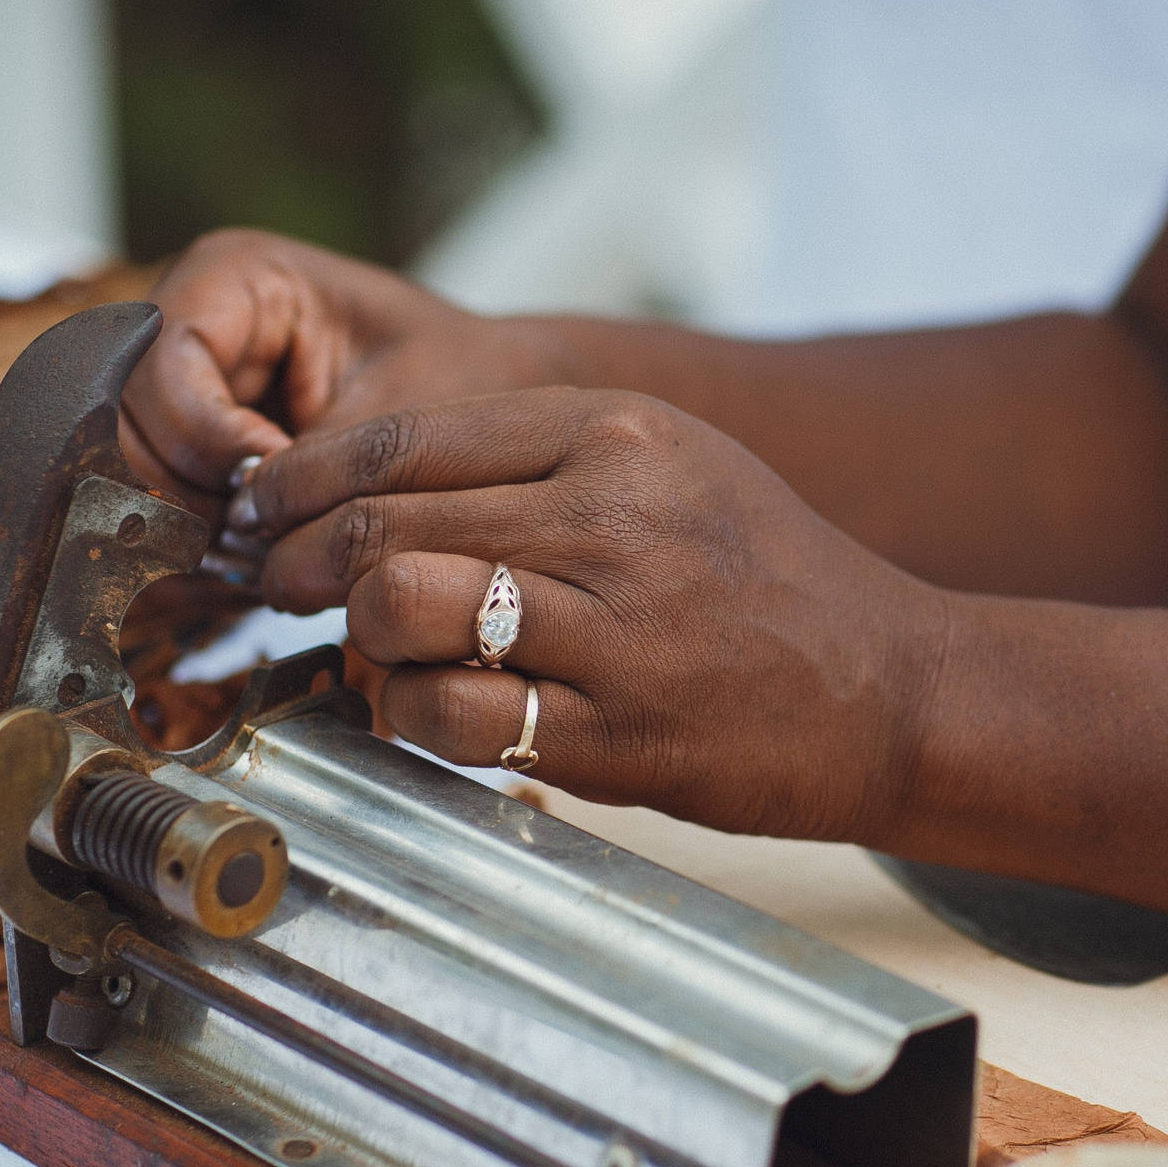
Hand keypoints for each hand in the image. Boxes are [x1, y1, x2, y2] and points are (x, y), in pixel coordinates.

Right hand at [117, 229, 583, 511]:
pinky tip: (247, 570)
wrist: (487, 400)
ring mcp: (176, 388)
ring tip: (267, 557)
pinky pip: (155, 505)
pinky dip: (195, 547)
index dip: (204, 435)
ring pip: (128, 473)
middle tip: (262, 541)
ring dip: (190, 528)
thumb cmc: (456, 380)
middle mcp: (187, 323)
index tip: (268, 481)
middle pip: (125, 421)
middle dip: (188, 492)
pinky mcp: (184, 448)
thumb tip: (246, 526)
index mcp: (233, 276)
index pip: (165, 361)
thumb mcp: (400, 411)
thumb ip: (321, 461)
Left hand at [233, 387, 952, 843]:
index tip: (271, 513)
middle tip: (288, 589)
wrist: (897, 686)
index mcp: (616, 432)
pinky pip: (455, 719)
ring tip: (370, 657)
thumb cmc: (766, 579)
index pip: (404, 438)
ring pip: (403, 611)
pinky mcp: (620, 734)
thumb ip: (537, 459)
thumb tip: (375, 487)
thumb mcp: (671, 466)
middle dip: (303, 563)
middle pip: (385, 524)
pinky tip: (427, 716)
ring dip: (357, 642)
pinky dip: (411, 719)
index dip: (306, 481)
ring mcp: (619, 629)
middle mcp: (614, 516)